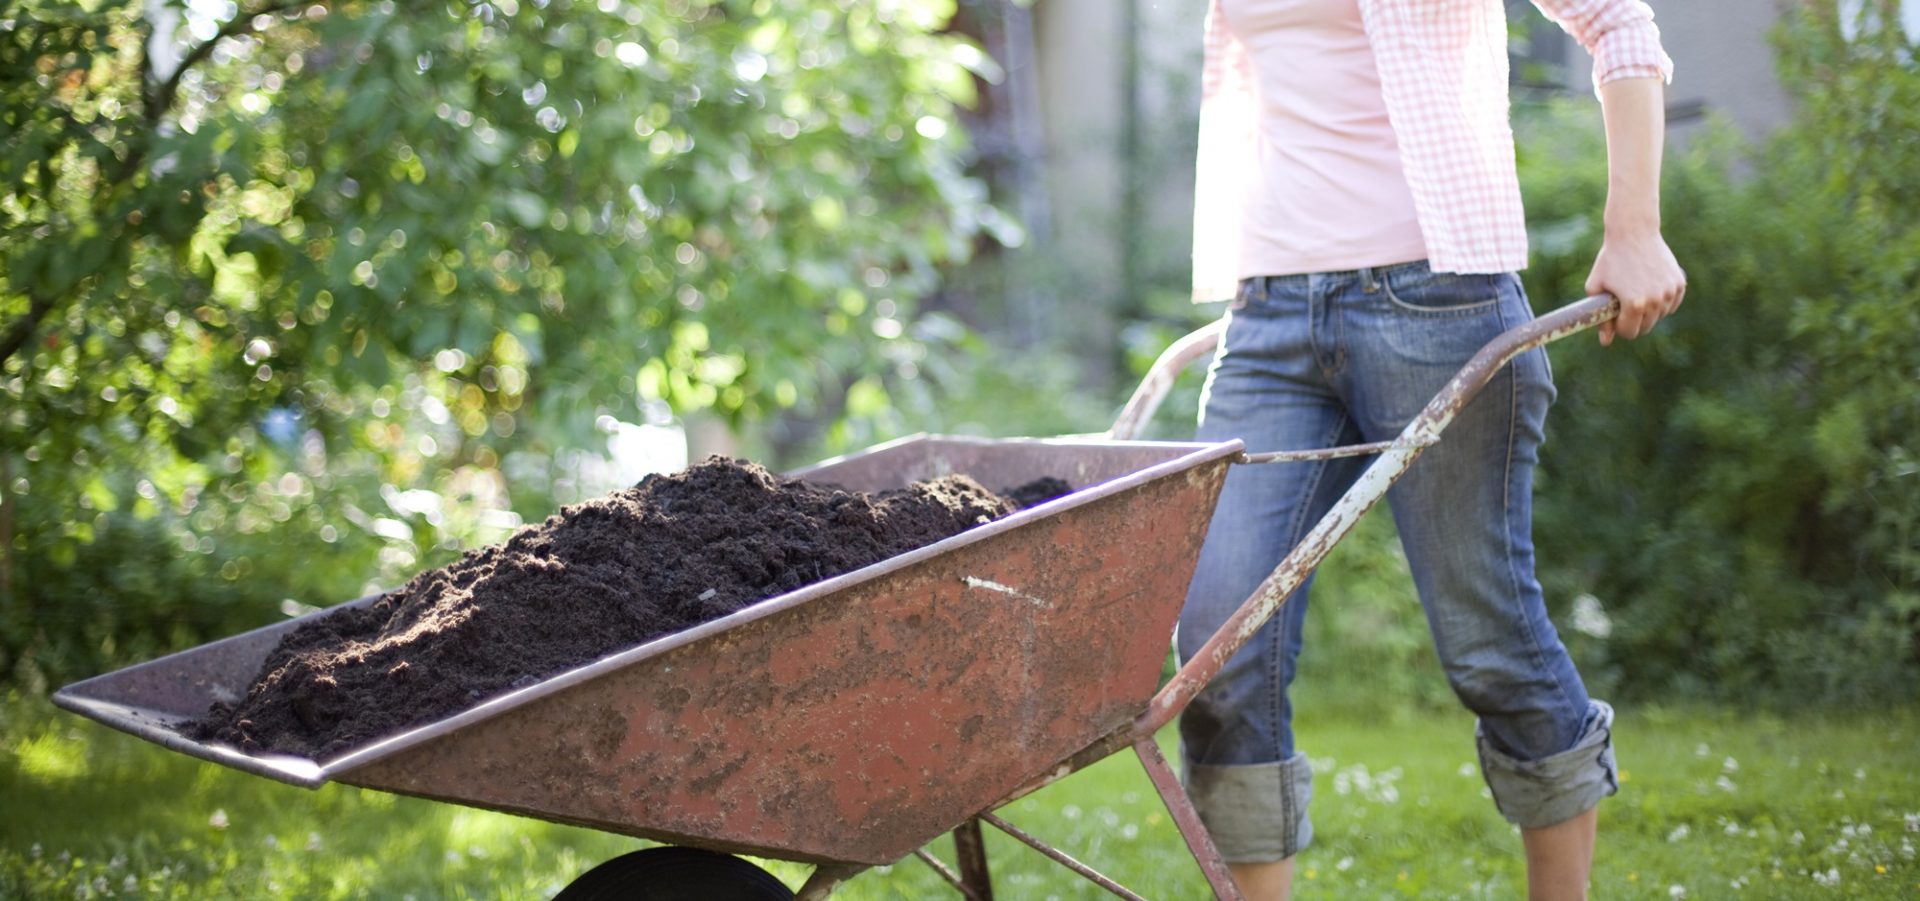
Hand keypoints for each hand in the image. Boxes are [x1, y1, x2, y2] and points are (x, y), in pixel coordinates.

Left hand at [1586, 228, 1685, 345]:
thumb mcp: (1596, 288)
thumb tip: (1606, 342)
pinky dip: (1662, 302)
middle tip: (1623, 303)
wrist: (1633, 233)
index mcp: (1634, 304)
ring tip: (1636, 291)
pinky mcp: (1679, 284)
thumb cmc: (1610, 260)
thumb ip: (1600, 318)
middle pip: (1645, 327)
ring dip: (1648, 311)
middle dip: (1633, 320)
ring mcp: (1670, 292)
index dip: (1619, 327)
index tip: (1614, 315)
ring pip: (1659, 317)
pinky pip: (1671, 305)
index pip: (1629, 333)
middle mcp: (1655, 300)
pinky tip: (1650, 288)